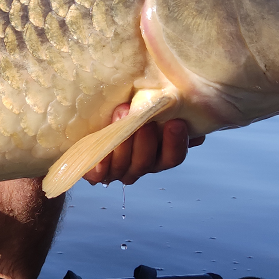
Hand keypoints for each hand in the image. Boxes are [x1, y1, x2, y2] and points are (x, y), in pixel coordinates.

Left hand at [81, 104, 203, 185]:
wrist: (90, 117)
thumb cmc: (126, 108)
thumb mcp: (148, 104)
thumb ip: (170, 109)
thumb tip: (188, 111)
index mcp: (157, 155)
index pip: (173, 157)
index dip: (176, 143)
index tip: (176, 123)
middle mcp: (140, 166)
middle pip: (147, 163)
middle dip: (145, 142)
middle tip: (142, 119)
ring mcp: (118, 171)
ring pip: (124, 166)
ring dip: (123, 142)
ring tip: (121, 114)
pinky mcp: (95, 173)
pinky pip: (100, 174)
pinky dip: (103, 160)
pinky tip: (103, 145)